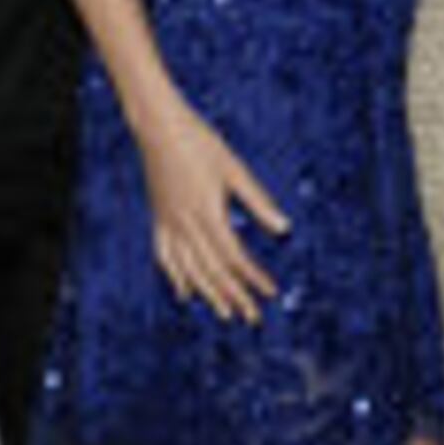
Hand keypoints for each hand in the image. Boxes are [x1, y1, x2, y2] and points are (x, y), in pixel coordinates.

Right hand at [134, 102, 287, 322]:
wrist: (158, 127)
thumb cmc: (201, 144)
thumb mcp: (234, 169)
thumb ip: (258, 201)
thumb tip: (285, 229)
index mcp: (208, 213)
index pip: (234, 257)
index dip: (253, 277)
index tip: (271, 292)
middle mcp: (186, 225)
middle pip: (213, 270)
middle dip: (234, 295)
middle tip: (253, 317)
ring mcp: (168, 224)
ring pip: (189, 270)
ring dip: (209, 294)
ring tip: (225, 314)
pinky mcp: (158, 219)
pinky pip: (165, 256)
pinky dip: (176, 277)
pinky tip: (185, 293)